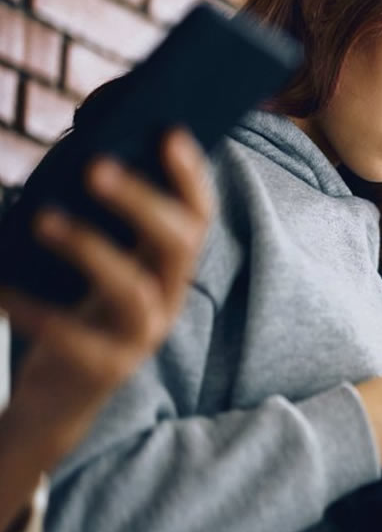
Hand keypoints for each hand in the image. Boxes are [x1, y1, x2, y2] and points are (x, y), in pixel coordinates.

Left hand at [2, 128, 212, 456]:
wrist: (57, 400)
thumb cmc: (70, 311)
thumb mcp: (93, 260)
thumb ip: (97, 211)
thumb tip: (85, 136)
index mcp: (167, 266)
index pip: (198, 216)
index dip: (191, 176)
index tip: (169, 131)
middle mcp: (167, 298)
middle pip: (177, 244)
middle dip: (142, 201)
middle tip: (95, 165)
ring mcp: (141, 337)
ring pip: (132, 290)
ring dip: (90, 248)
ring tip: (42, 217)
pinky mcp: (104, 370)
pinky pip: (72, 337)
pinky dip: (33, 309)